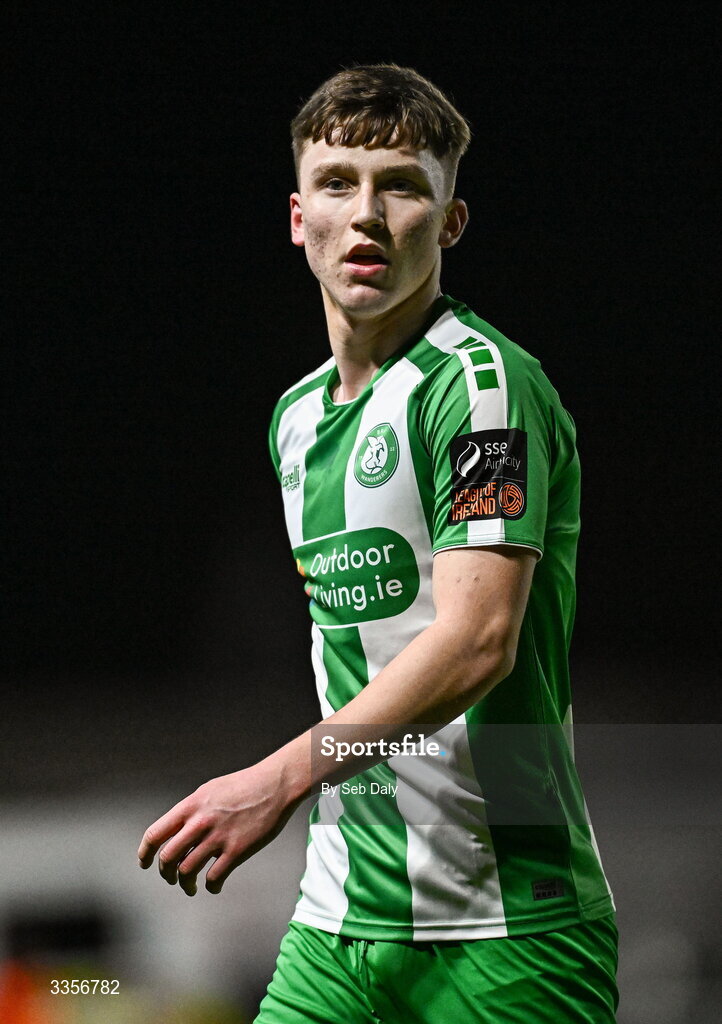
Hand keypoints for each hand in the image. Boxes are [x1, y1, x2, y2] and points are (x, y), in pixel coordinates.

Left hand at [137, 759, 294, 895]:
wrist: (275, 784)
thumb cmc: (245, 785)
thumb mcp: (210, 790)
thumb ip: (193, 810)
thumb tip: (180, 829)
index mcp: (191, 806)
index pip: (155, 834)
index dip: (145, 853)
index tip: (145, 863)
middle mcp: (200, 822)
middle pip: (168, 857)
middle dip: (166, 873)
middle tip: (171, 878)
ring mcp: (218, 837)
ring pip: (187, 871)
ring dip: (185, 884)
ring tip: (190, 887)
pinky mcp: (237, 850)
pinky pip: (215, 878)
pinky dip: (211, 887)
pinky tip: (214, 886)